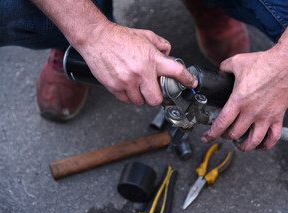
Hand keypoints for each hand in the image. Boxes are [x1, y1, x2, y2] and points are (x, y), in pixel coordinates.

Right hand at [75, 23, 196, 105]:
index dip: (187, 79)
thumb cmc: (120, 37)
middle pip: (156, 100)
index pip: (176, 72)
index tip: (191, 83)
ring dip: (140, 96)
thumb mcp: (146, 36)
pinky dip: (128, 96)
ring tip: (136, 85)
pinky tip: (126, 86)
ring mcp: (127, 82)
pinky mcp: (114, 87)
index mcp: (152, 59)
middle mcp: (141, 72)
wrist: (96, 38)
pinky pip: (126, 100)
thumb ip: (161, 46)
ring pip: (140, 102)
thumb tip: (169, 55)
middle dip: (155, 97)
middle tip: (152, 90)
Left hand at [201, 49, 287, 150]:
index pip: (221, 124)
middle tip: (223, 133)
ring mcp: (266, 116)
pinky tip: (260, 145)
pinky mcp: (278, 116)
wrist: (287, 62)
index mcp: (238, 100)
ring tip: (239, 144)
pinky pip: (273, 138)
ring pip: (253, 141)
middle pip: (234, 134)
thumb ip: (224, 69)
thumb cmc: (263, 62)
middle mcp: (251, 111)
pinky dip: (266, 145)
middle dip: (225, 136)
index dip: (211, 134)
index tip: (206, 138)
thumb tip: (220, 72)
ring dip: (243, 146)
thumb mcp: (236, 62)